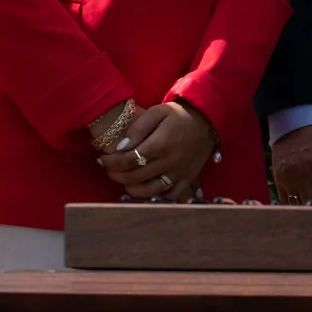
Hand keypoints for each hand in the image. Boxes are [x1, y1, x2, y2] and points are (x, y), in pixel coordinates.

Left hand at [98, 102, 214, 201]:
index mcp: (160, 144)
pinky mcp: (188, 179)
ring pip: (150, 191)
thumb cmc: (179, 115)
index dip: (111, 162)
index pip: (128, 160)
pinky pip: (170, 196)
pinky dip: (156, 198)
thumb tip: (121, 147)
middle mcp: (169, 162)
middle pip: (135, 177)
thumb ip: (137, 129)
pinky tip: (145, 192)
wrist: (209, 120)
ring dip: (132, 189)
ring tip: (124, 181)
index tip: (102, 159)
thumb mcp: (157, 112)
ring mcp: (180, 173)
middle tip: (110, 169)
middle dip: (117, 175)